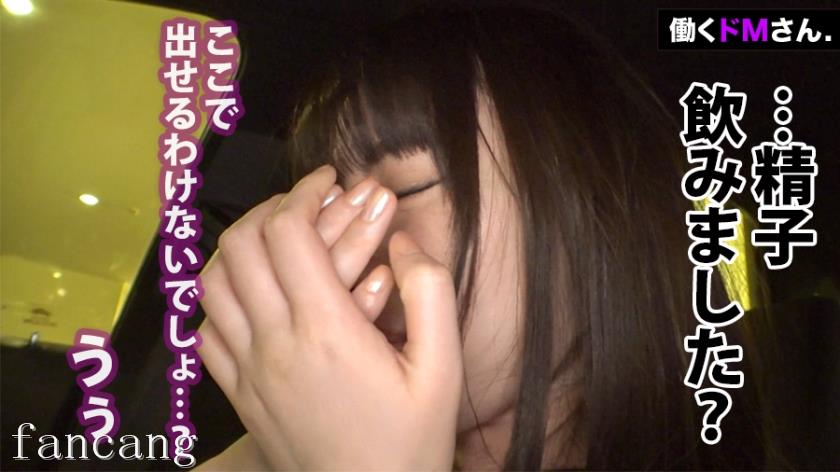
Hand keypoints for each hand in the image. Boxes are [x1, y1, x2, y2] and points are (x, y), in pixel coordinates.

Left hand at [196, 165, 462, 469]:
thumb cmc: (411, 441)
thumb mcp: (444, 367)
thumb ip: (430, 293)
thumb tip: (403, 241)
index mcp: (328, 330)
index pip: (288, 233)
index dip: (304, 193)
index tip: (329, 182)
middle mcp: (276, 344)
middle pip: (240, 246)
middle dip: (268, 208)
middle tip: (303, 205)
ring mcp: (248, 371)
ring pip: (212, 283)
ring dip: (239, 248)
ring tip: (275, 240)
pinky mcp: (237, 394)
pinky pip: (206, 330)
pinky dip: (221, 298)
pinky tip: (253, 294)